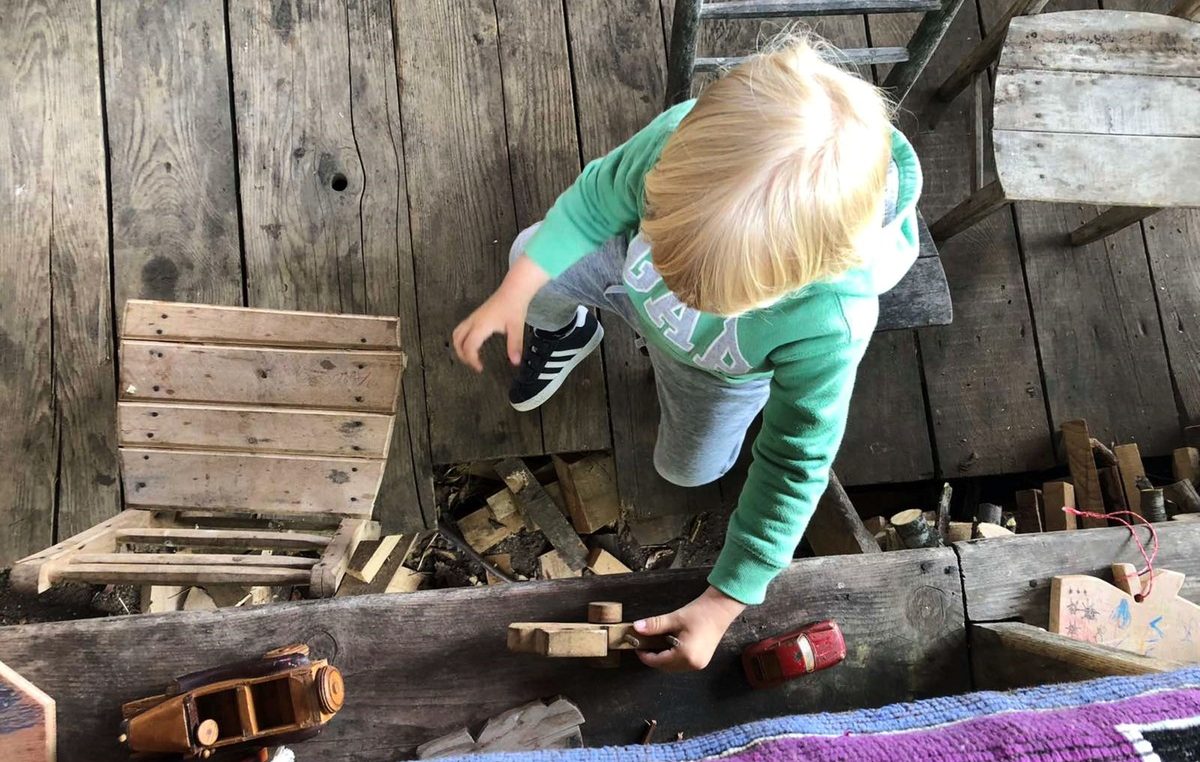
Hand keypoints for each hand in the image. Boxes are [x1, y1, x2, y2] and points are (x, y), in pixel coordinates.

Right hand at [451, 255, 549, 371]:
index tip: (479, 368)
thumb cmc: (514, 307)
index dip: (472, 360)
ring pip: (457, 334)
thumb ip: (515, 345)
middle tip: (473, 364)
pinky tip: (472, 344)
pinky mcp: (475, 316)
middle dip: (462, 355)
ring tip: (469, 357)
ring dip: (459, 346)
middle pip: (457, 340)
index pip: (469, 346)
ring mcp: (473, 318)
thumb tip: (515, 361)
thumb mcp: (516, 328)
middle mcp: (473, 321)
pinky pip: (461, 329)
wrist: (513, 291)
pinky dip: (462, 339)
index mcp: (481, 325)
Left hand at [634, 586, 745, 671]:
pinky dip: (672, 656)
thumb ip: (655, 625)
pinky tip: (668, 644)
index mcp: (686, 656)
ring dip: (662, 657)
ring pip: (673, 666)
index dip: (644, 655)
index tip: (636, 646)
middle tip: (644, 643)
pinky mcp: (702, 660)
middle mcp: (693, 664)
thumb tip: (636, 628)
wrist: (721, 608)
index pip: (658, 662)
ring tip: (655, 643)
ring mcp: (699, 664)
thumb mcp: (675, 618)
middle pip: (665, 667)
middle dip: (653, 657)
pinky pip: (682, 663)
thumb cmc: (699, 613)